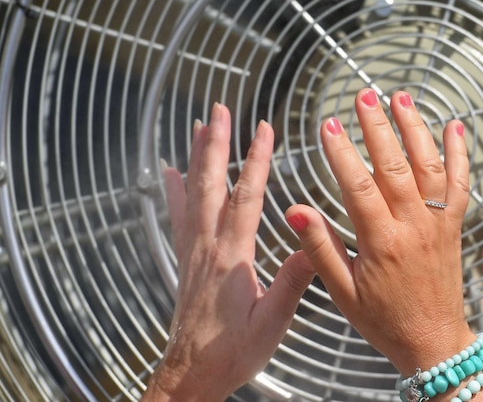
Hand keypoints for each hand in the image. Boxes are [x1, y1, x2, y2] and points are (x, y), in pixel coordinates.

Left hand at [143, 104, 314, 400]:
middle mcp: (208, 247)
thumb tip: (312, 242)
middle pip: (211, 183)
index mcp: (233, 257)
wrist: (192, 374)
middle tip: (218, 108)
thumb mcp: (272, 321)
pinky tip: (170, 172)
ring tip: (197, 124)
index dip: (256, 159)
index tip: (264, 127)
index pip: (247, 196)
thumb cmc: (233, 352)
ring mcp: (194, 251)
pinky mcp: (187, 260)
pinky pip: (178, 216)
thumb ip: (292, 281)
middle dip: (216, 142)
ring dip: (196, 156)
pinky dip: (174, 189)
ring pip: (193, 193)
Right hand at [286, 89, 482, 400]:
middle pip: (395, 166)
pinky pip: (461, 184)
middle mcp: (414, 226)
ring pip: (430, 166)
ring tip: (400, 97)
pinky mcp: (454, 225)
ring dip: (415, 128)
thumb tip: (295, 211)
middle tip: (362, 95)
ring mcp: (439, 223)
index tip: (327, 124)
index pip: (358, 187)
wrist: (433, 341)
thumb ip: (320, 248)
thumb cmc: (384, 320)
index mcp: (382, 243)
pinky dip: (459, 153)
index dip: (341, 153)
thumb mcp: (342, 292)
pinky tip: (455, 126)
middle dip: (378, 127)